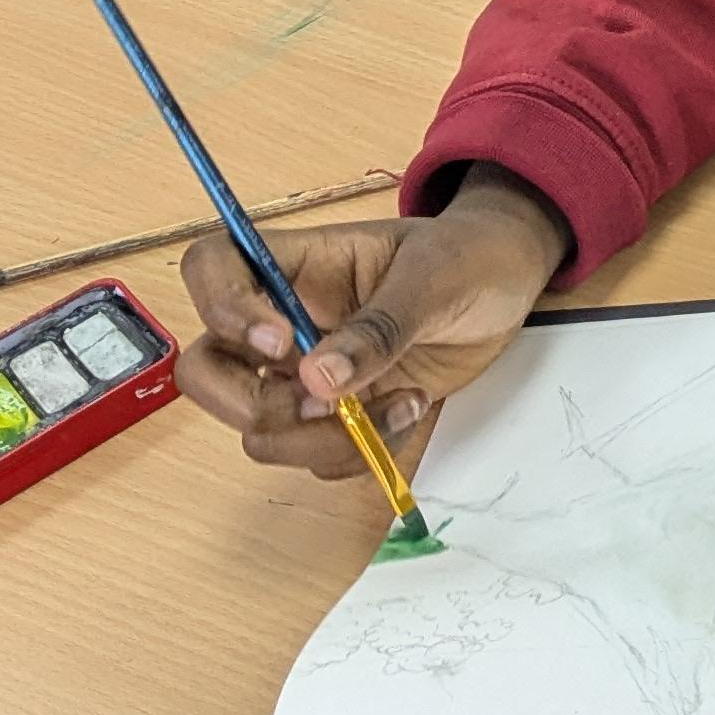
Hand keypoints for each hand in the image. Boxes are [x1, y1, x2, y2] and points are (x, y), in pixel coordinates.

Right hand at [173, 168, 569, 478]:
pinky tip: (409, 410)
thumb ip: (378, 326)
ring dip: (320, 439)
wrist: (508, 286)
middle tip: (327, 403)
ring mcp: (304, 373)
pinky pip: (314, 456)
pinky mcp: (337, 413)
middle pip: (206, 373)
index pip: (211, 268)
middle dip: (254, 406)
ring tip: (400, 401)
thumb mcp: (435, 278)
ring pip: (259, 430)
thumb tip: (316, 380)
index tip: (280, 344)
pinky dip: (358, 452)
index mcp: (296, 264)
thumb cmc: (468, 258)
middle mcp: (282, 321)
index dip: (221, 309)